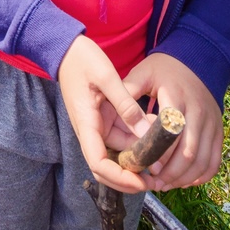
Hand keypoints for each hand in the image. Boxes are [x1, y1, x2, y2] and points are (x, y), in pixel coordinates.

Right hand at [55, 36, 149, 194]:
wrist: (65, 48)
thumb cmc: (81, 59)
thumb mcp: (106, 76)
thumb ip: (126, 103)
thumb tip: (145, 131)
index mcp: (86, 123)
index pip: (99, 163)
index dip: (119, 178)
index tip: (141, 182)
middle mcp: (90, 130)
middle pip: (109, 165)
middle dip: (132, 176)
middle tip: (158, 178)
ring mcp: (96, 126)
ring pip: (119, 150)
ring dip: (139, 154)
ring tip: (163, 147)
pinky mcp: (103, 120)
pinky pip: (121, 136)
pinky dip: (137, 138)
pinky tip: (153, 128)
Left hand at [122, 53, 222, 189]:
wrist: (198, 61)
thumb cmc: (164, 70)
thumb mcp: (144, 73)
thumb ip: (128, 91)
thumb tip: (109, 112)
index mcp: (177, 97)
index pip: (169, 132)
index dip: (157, 153)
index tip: (143, 164)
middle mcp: (198, 112)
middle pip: (188, 152)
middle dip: (170, 172)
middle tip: (152, 182)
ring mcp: (212, 124)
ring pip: (202, 161)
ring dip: (184, 178)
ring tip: (165, 184)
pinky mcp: (219, 132)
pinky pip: (214, 161)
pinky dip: (201, 176)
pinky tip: (184, 180)